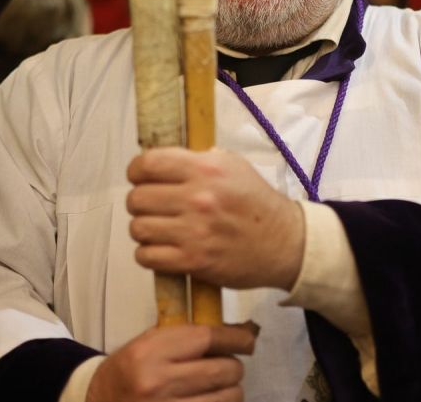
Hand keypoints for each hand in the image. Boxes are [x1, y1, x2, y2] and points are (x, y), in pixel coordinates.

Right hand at [86, 323, 256, 401]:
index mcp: (149, 353)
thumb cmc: (129, 371)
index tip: (246, 339)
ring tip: (221, 387)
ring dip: (231, 391)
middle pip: (224, 369)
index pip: (208, 338)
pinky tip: (211, 400)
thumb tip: (240, 330)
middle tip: (228, 367)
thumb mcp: (148, 344)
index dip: (235, 337)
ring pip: (228, 398)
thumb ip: (187, 336)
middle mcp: (157, 383)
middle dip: (233, 367)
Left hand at [126, 147, 304, 289]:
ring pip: (138, 228)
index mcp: (206, 170)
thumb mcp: (234, 166)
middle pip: (137, 198)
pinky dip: (148, 254)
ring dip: (143, 229)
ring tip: (158, 229)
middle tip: (152, 206)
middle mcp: (198, 198)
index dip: (136, 170)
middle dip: (139, 202)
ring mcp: (194, 232)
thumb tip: (162, 160)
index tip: (139, 177)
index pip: (148, 164)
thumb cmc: (257, 203)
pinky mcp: (194, 261)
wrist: (284, 242)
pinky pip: (147, 257)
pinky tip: (161, 249)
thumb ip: (199, 159)